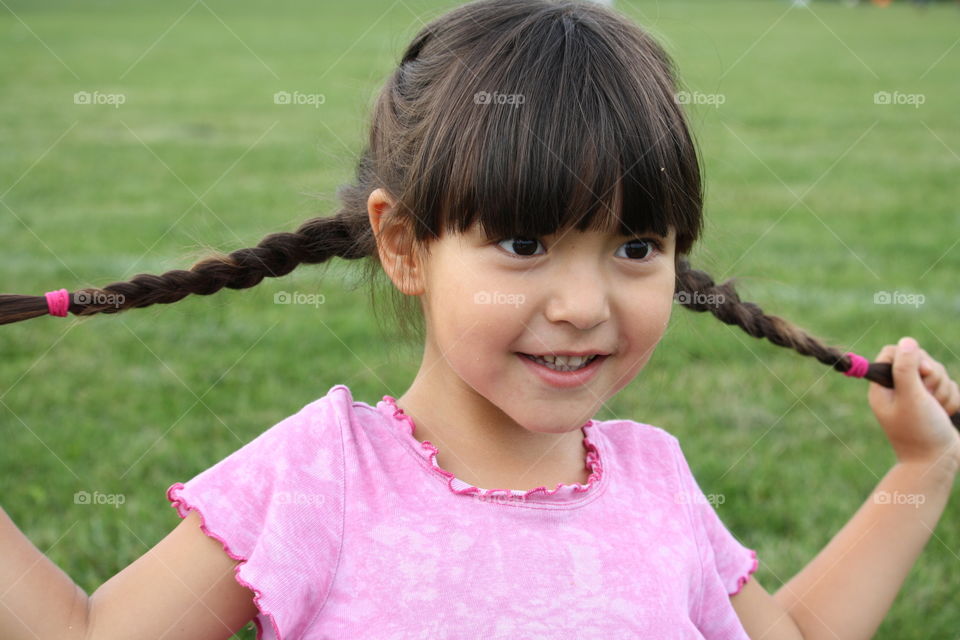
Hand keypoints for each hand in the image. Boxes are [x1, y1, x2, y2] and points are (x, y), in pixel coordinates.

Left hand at [868, 336, 959, 472]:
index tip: (921, 372)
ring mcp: (918, 396)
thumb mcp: (911, 397)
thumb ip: (906, 369)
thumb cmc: (921, 432)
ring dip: (943, 392)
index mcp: (883, 387)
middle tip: (930, 398)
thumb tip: (906, 341)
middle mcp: (898, 389)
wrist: (939, 464)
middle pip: (919, 360)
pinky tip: (946, 415)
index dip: (910, 356)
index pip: (892, 352)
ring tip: (937, 411)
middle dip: (932, 377)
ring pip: (938, 374)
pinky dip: (951, 400)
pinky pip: (949, 387)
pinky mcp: (935, 403)